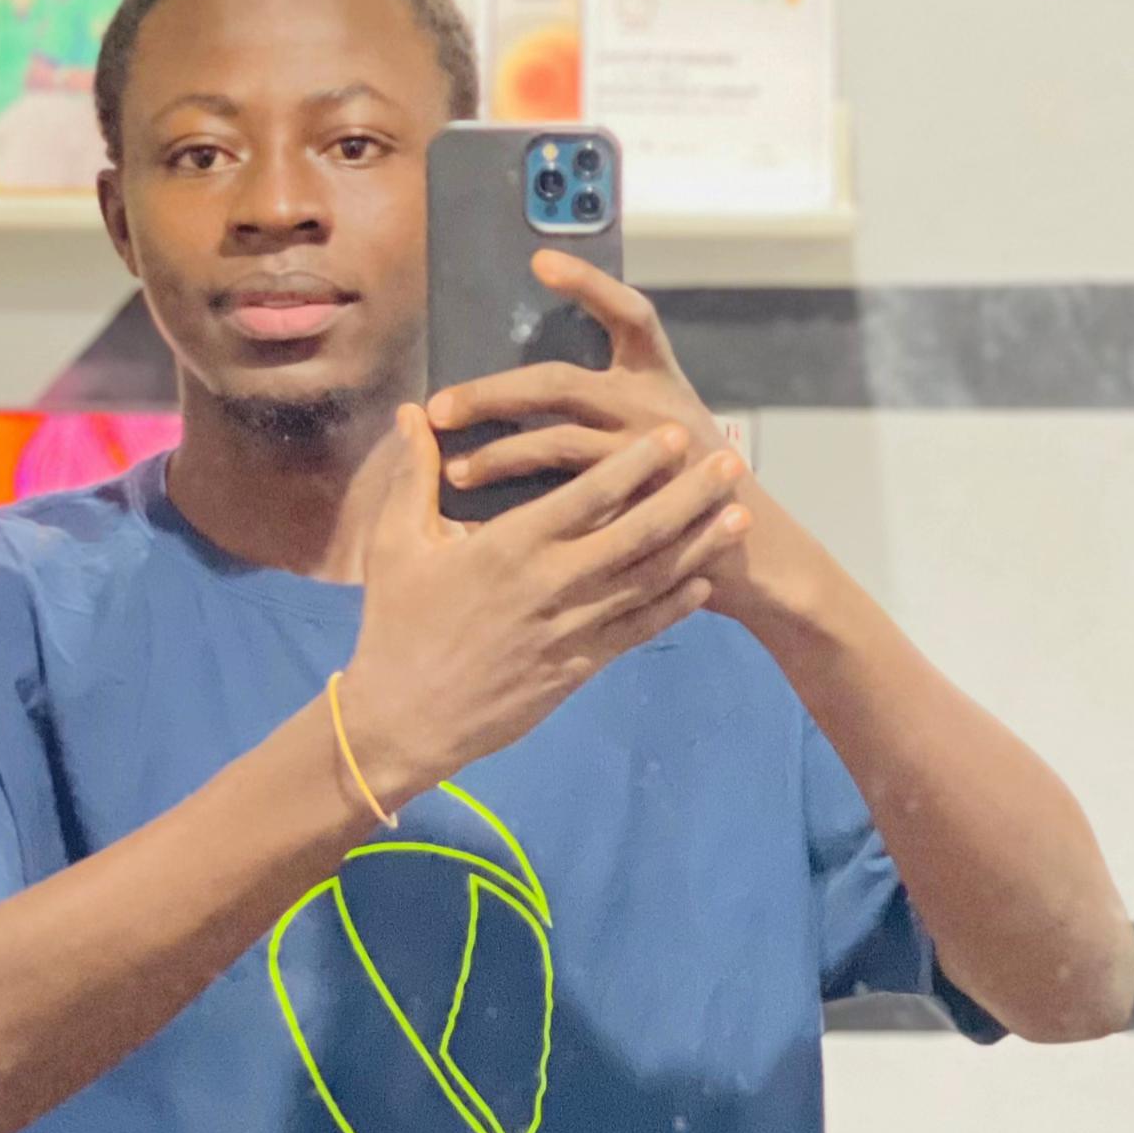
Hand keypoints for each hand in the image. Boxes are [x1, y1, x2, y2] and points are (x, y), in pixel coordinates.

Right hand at [337, 402, 751, 810]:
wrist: (405, 720)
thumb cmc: (396, 625)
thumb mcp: (394, 544)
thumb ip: (413, 476)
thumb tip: (412, 413)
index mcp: (509, 546)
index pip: (587, 495)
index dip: (636, 463)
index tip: (674, 435)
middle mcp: (551, 584)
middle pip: (638, 533)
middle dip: (690, 496)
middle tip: (732, 464)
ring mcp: (571, 629)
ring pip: (649, 580)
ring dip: (698, 547)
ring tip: (739, 517)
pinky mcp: (579, 667)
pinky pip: (637, 630)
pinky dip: (674, 606)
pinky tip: (704, 582)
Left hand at [427, 251, 768, 613]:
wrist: (747, 545)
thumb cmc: (689, 477)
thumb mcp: (665, 422)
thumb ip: (612, 396)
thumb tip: (531, 382)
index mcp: (659, 378)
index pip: (630, 314)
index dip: (589, 284)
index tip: (540, 262)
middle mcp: (653, 409)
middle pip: (560, 384)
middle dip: (491, 393)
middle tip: (439, 407)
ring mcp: (645, 459)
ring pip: (553, 444)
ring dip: (496, 456)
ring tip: (454, 470)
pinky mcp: (635, 507)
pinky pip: (562, 500)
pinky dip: (518, 506)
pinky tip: (483, 515)